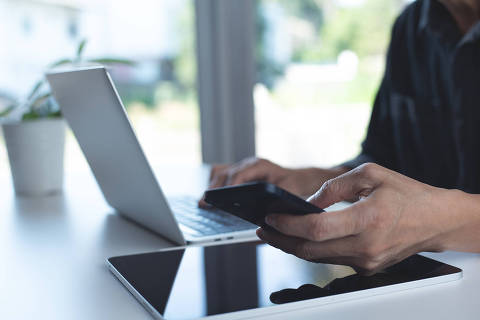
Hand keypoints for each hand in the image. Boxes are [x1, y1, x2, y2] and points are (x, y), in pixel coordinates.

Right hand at [199, 157, 346, 206]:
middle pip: (225, 173)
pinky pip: (222, 175)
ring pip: (220, 172)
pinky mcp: (240, 173)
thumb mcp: (287, 192)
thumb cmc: (294, 185)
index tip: (220, 198)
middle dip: (214, 188)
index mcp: (260, 166)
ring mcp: (243, 166)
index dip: (229, 186)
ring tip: (204, 203)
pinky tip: (211, 199)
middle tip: (204, 204)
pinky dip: (216, 185)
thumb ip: (276, 201)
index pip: (239, 173)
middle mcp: (249, 164)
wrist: (299, 177)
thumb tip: (263, 217)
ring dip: (212, 186)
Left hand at [257, 163, 455, 274]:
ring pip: (319, 258)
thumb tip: (307, 202)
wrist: (435, 220)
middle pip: (311, 250)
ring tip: (276, 234)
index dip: (288, 225)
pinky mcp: (368, 268)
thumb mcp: (370, 174)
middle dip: (281, 240)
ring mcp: (367, 261)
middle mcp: (367, 246)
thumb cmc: (407, 195)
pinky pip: (332, 260)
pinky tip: (302, 239)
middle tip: (264, 230)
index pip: (317, 229)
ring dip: (294, 246)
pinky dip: (313, 250)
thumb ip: (335, 187)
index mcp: (368, 218)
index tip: (271, 218)